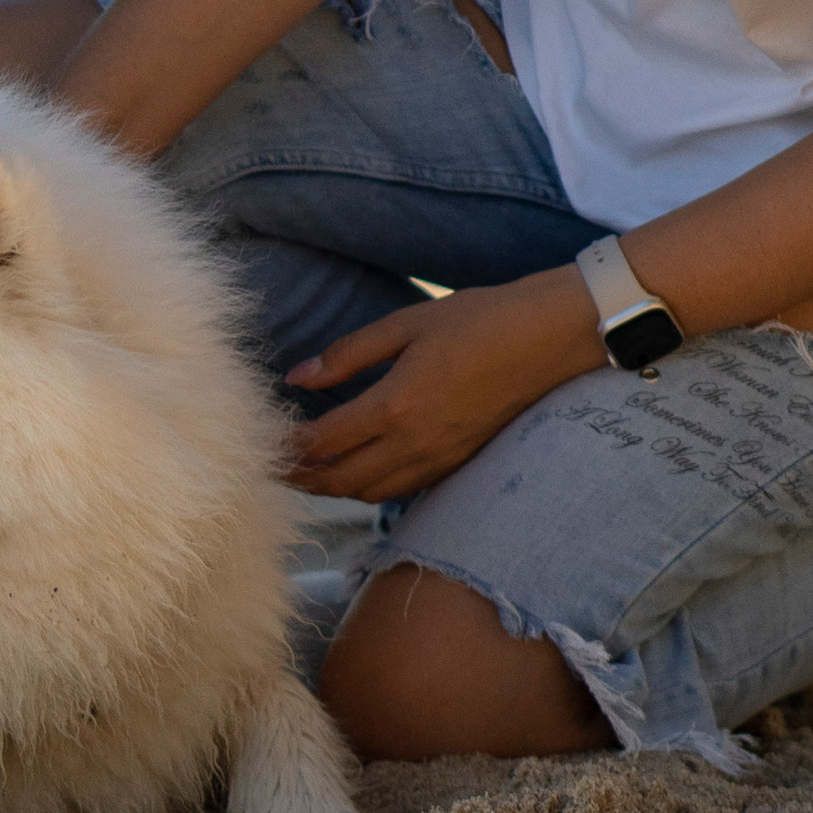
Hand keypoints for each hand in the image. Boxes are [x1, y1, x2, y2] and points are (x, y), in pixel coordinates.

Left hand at [284, 271, 603, 502]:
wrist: (549, 340)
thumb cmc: (479, 320)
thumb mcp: (408, 324)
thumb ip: (349, 354)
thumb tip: (298, 376)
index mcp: (396, 405)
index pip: (324, 443)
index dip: (288, 448)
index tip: (263, 442)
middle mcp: (414, 443)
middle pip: (340, 481)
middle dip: (302, 479)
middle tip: (272, 469)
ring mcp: (438, 459)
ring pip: (370, 492)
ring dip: (333, 488)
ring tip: (307, 472)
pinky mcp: (456, 462)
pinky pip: (400, 489)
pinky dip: (369, 487)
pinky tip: (357, 469)